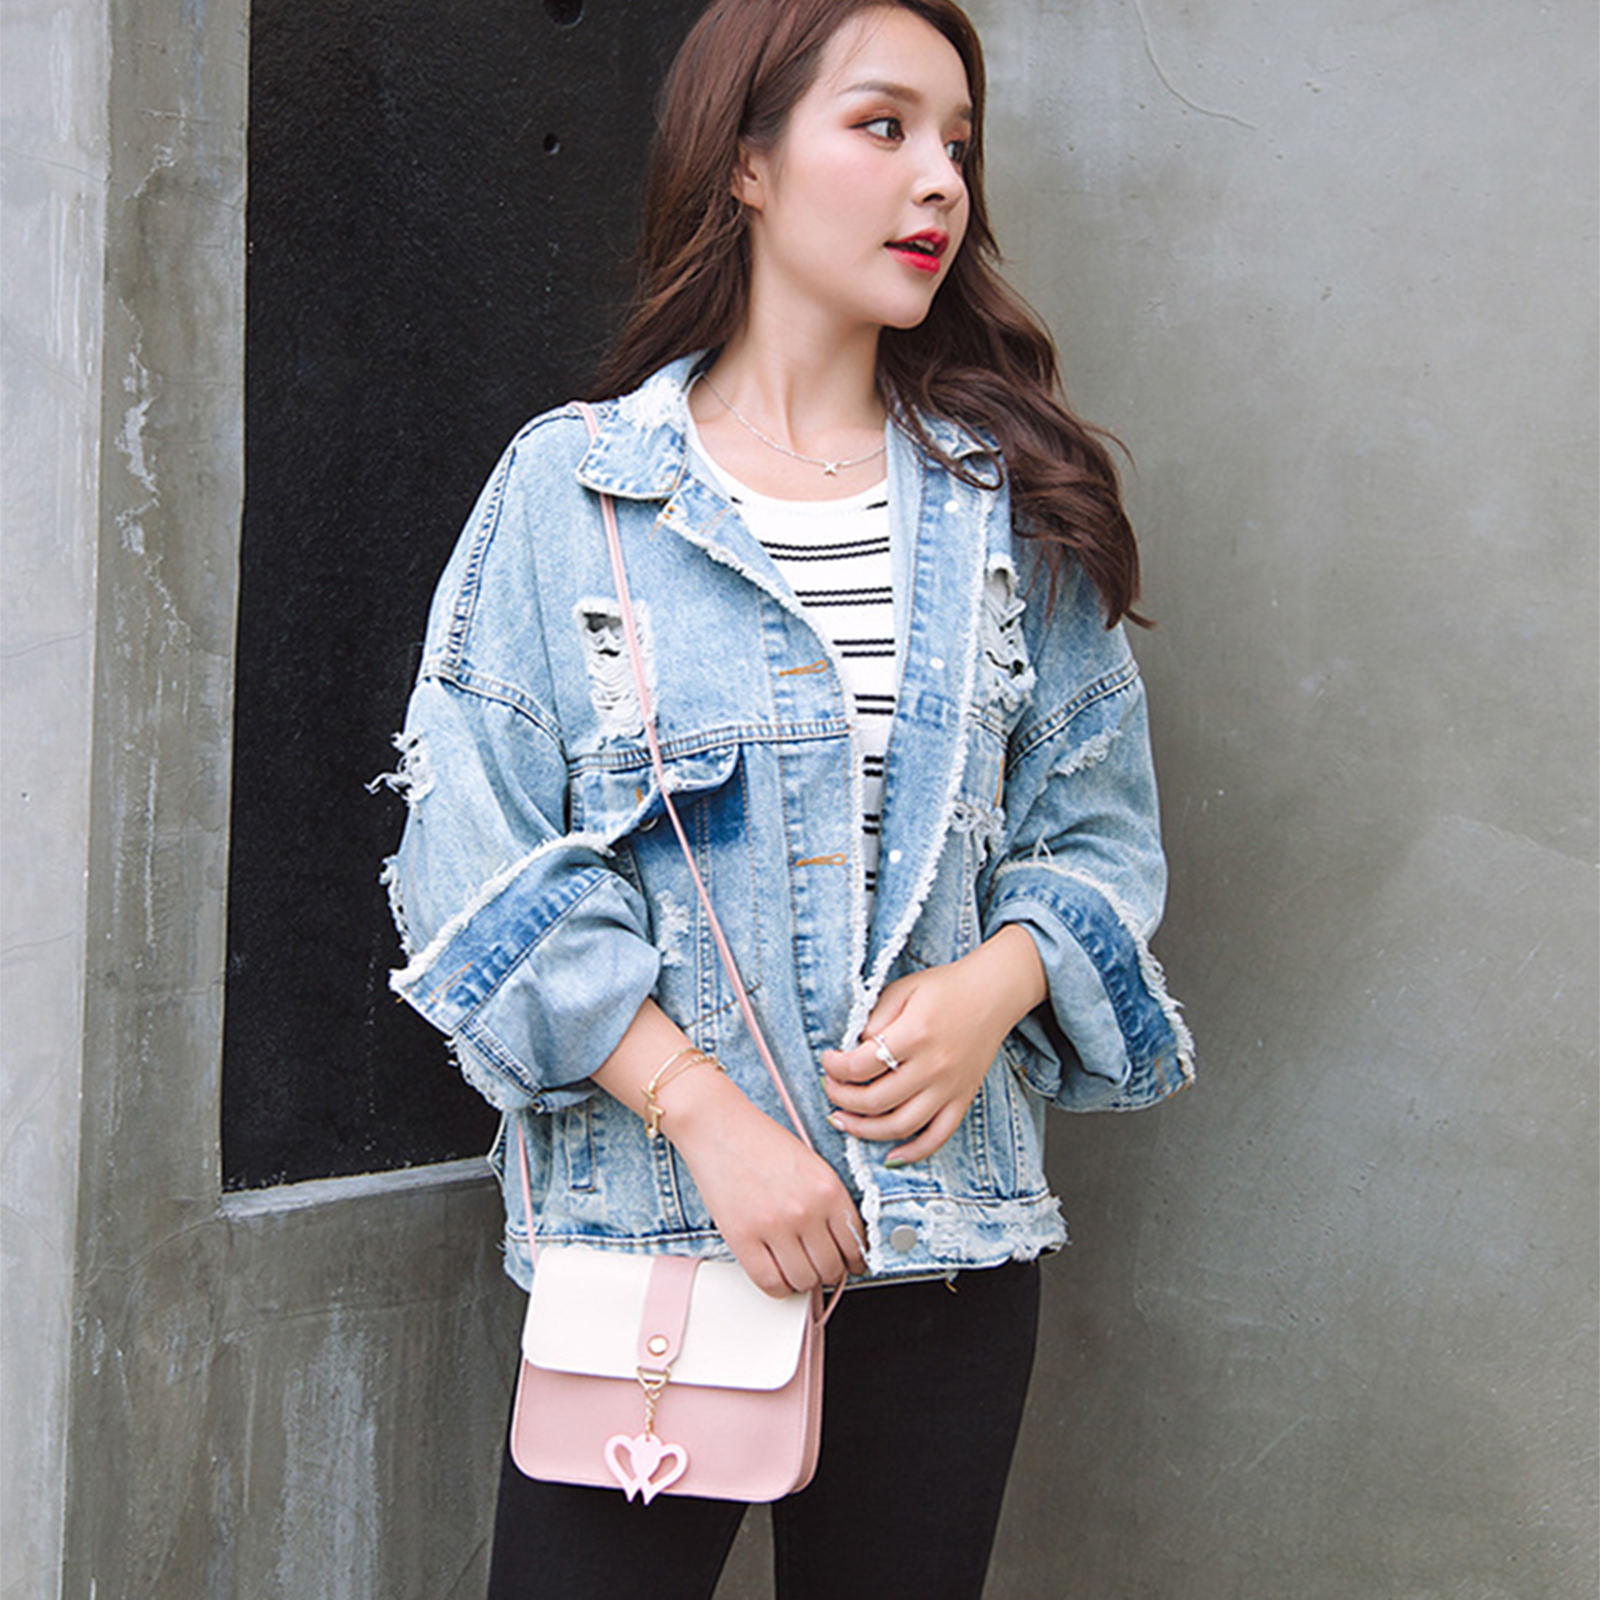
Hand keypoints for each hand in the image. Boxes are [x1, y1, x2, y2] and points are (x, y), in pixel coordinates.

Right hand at [665, 1070, 866, 1297]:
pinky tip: (776, 1273)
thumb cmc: (759, 1140)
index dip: (853, 1260)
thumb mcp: (810, 1163)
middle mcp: (806, 1210)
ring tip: (795, 1268)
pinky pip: (770, 1283)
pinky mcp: (743, 1237)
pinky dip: (777, 1286)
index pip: (855, 1244)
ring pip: (803, 1281)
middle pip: (831, 1268)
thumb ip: (828, 1201)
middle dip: (828, 1272)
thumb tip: (840, 1241)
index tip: (848, 1264)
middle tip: (818, 1265)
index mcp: (828, 1188)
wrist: (717, 1125)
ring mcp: (775, 1226)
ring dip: (802, 1281)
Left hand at [820, 926, 1047, 1166]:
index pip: (861, 1065)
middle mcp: (933, 1066)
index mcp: (914, 1034)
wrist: (993, 993)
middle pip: (875, 1100)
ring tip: (843, 1121)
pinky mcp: (963, 1099)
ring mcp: (949, 1088)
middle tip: (830, 1089)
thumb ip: (874, 1018)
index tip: (828, 1061)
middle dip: (841, 1098)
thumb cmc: (944, 988)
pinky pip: (938, 1136)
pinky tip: (890, 1155)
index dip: (836, 1067)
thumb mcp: (902, 990)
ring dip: (864, 1130)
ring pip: (900, 1126)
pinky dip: (913, 1152)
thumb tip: (852, 1050)